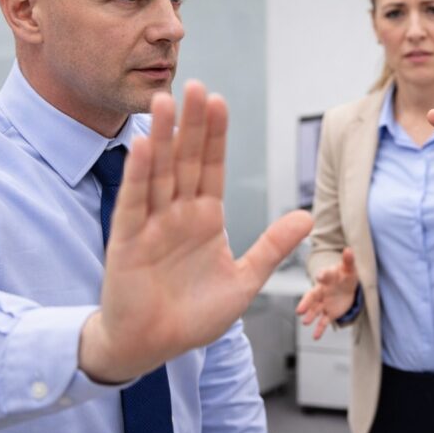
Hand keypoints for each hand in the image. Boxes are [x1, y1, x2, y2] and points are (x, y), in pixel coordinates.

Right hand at [79, 81, 313, 382]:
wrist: (153, 347)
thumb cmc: (195, 315)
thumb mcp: (244, 281)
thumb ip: (272, 247)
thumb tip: (306, 216)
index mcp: (205, 218)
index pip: (212, 167)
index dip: (216, 135)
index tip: (219, 101)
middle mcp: (178, 214)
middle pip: (185, 160)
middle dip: (191, 124)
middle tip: (194, 85)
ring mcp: (151, 225)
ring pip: (158, 173)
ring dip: (161, 137)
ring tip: (164, 101)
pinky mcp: (127, 242)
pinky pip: (135, 203)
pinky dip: (138, 175)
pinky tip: (142, 146)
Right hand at [296, 247, 358, 338]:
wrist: (346, 287)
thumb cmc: (346, 275)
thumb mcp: (349, 269)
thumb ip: (349, 260)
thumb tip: (349, 249)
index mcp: (327, 278)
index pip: (324, 276)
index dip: (323, 275)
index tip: (320, 276)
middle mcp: (322, 291)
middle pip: (312, 296)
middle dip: (306, 303)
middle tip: (300, 310)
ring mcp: (324, 303)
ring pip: (315, 310)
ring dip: (310, 316)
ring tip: (305, 322)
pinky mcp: (329, 313)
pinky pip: (323, 322)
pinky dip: (319, 329)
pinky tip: (315, 336)